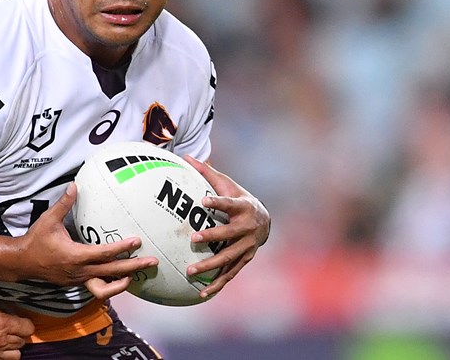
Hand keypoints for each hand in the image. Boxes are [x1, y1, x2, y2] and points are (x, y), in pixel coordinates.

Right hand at [0, 303, 32, 359]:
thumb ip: (1, 307)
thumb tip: (12, 311)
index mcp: (0, 324)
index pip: (28, 328)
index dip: (25, 324)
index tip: (20, 322)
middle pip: (22, 343)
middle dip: (17, 336)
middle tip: (9, 330)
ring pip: (14, 357)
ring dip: (10, 349)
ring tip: (2, 342)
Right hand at [17, 184, 156, 286]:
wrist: (22, 263)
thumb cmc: (36, 241)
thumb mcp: (48, 220)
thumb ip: (64, 204)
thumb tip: (75, 186)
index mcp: (75, 256)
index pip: (104, 253)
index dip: (122, 248)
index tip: (137, 242)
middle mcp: (80, 271)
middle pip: (113, 272)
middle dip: (134, 267)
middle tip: (152, 262)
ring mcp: (79, 279)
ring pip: (107, 286)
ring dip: (124, 280)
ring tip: (138, 273)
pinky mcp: (77, 283)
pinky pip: (98, 287)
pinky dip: (110, 284)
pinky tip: (120, 278)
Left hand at [180, 156, 269, 298]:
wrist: (264, 220)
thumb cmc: (239, 199)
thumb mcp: (227, 184)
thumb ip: (207, 174)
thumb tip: (185, 157)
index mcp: (243, 207)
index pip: (229, 203)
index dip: (217, 202)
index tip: (203, 201)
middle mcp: (247, 228)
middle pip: (228, 233)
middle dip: (212, 236)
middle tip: (193, 238)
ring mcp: (247, 246)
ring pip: (228, 257)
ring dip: (210, 265)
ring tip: (189, 270)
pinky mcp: (244, 259)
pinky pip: (230, 273)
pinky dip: (217, 283)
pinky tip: (202, 292)